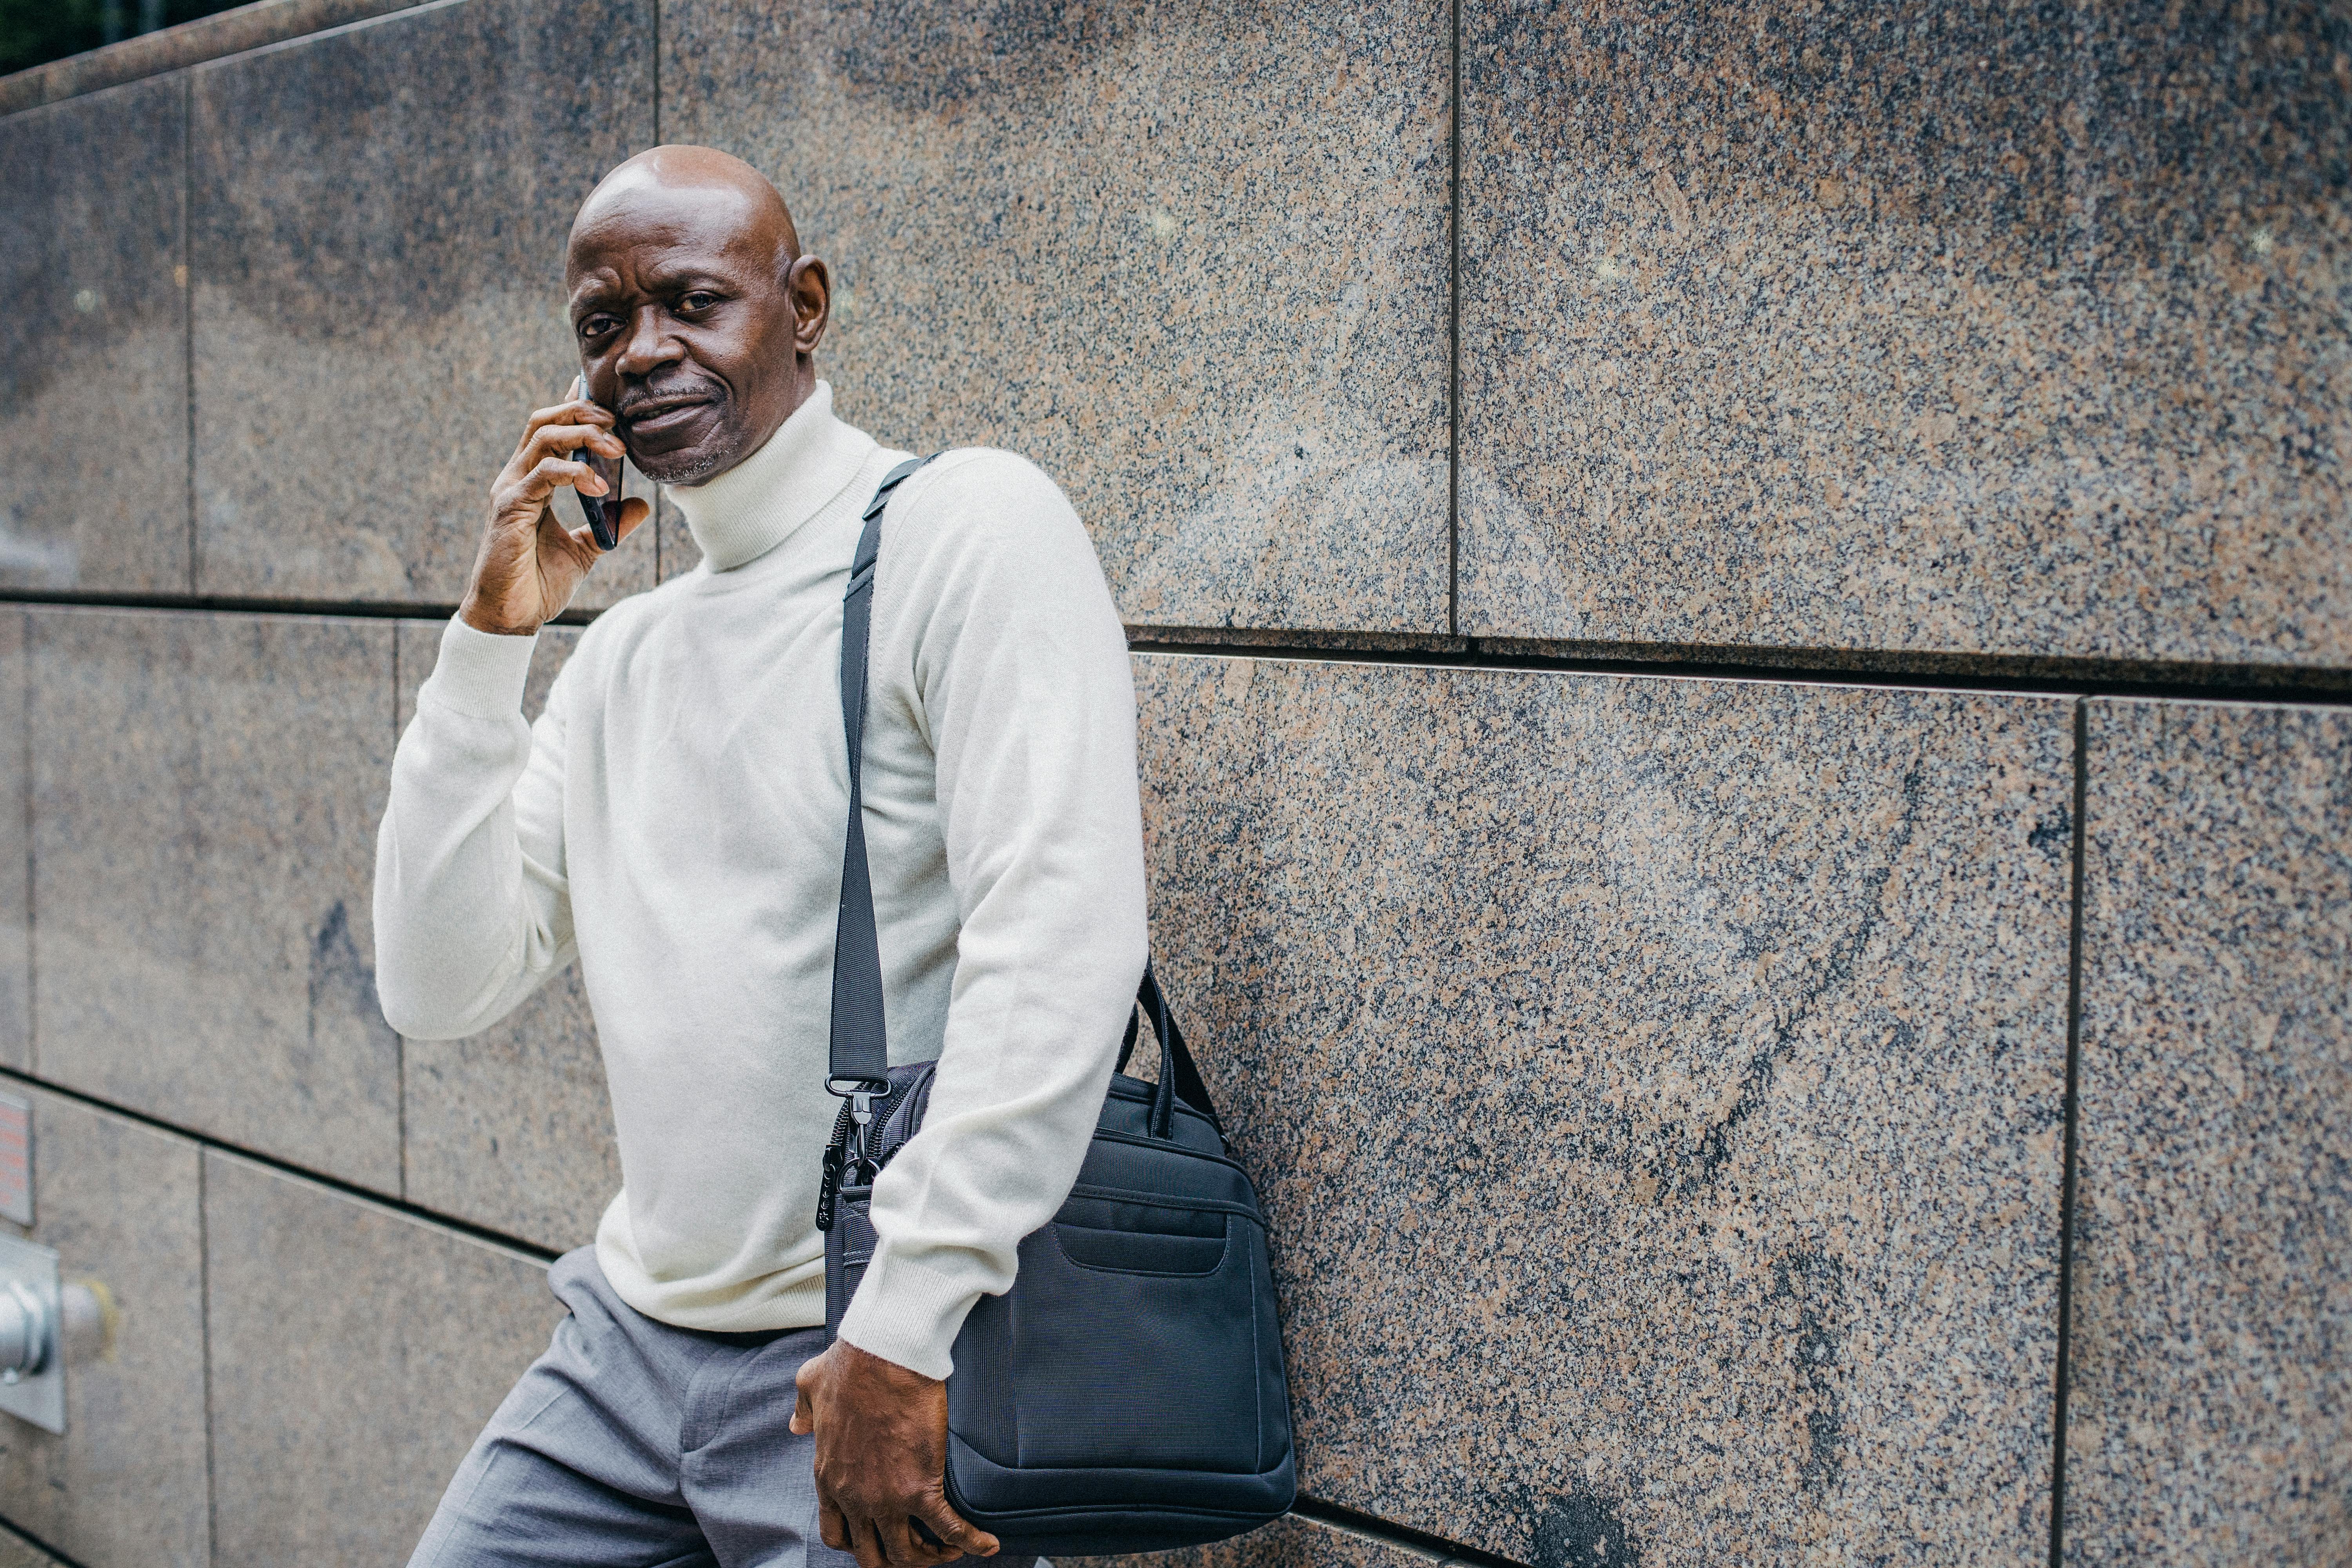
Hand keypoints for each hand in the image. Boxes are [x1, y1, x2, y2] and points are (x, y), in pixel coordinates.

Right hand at [459, 394, 650, 635]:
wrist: (511, 616)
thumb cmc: (539, 581)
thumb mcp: (587, 547)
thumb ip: (611, 523)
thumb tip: (642, 504)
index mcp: (532, 480)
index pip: (551, 429)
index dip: (575, 406)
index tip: (607, 399)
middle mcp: (517, 477)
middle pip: (545, 421)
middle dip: (583, 413)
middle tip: (619, 424)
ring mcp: (510, 490)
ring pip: (543, 438)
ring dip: (584, 436)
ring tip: (618, 450)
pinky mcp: (509, 508)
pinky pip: (542, 475)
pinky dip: (574, 474)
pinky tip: (600, 486)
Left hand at [792, 1340, 998, 1566]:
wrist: (884, 1354)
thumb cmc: (849, 1364)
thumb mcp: (811, 1386)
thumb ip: (803, 1410)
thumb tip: (796, 1424)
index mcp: (829, 1477)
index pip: (837, 1534)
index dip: (859, 1542)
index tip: (878, 1535)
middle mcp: (854, 1498)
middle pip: (872, 1555)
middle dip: (895, 1558)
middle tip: (917, 1548)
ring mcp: (886, 1498)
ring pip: (906, 1554)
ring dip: (929, 1558)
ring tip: (948, 1550)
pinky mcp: (920, 1489)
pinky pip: (949, 1530)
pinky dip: (970, 1543)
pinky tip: (987, 1545)